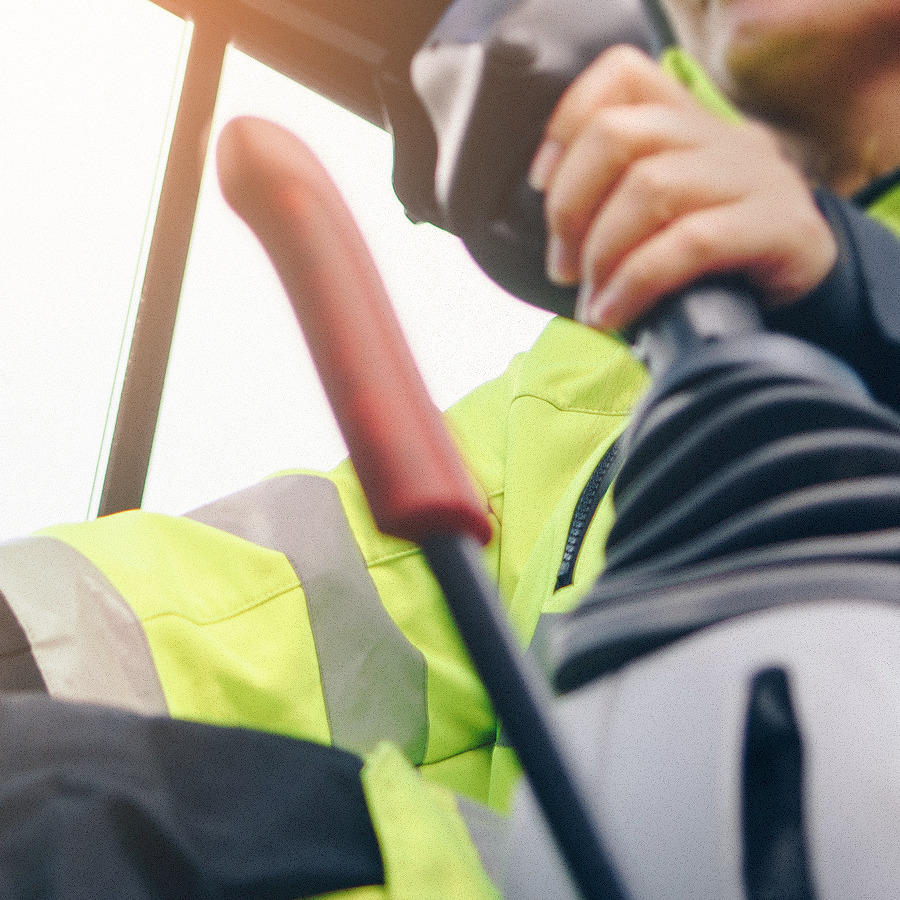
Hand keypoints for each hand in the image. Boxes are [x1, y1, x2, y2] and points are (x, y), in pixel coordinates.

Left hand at [529, 46, 838, 330]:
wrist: (805, 291)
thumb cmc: (718, 258)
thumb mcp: (666, 215)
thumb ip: (618, 201)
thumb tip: (555, 236)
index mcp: (689, 124)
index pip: (624, 76)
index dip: (568, 120)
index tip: (542, 182)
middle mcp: (722, 137)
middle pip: (621, 133)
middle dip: (571, 205)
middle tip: (563, 266)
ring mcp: (755, 177)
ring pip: (652, 188)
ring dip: (602, 252)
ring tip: (593, 297)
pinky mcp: (779, 226)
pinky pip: (690, 243)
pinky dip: (637, 283)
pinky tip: (615, 312)